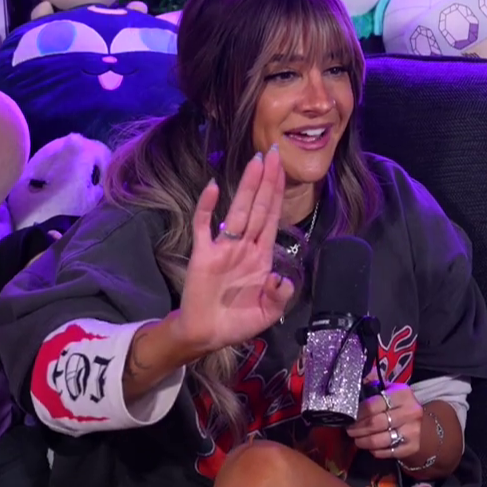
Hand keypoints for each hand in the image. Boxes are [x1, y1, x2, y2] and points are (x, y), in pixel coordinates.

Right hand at [152, 148, 295, 362]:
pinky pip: (204, 226)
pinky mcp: (203, 254)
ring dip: (247, 187)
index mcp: (262, 256)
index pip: (272, 217)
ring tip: (255, 161)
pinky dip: (208, 207)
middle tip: (272, 152)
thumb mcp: (266, 314)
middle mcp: (244, 246)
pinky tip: (214, 188)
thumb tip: (281, 278)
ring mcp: (223, 247)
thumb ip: (278, 297)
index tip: (284, 167)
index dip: (278, 193)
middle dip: (267, 180)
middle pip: (258, 207)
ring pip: (238, 211)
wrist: (207, 334)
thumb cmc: (236, 322)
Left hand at [348, 383, 426, 460]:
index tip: (348, 416)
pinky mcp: (411, 448)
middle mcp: (410, 412)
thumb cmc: (400, 406)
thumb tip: (353, 378)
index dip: (357, 412)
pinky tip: (369, 445)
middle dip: (357, 428)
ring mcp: (412, 431)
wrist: (423, 426)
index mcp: (403, 394)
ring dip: (362, 441)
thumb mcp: (390, 391)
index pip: (373, 405)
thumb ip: (373, 383)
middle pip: (374, 423)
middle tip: (349, 429)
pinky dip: (374, 450)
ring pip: (378, 440)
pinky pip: (385, 452)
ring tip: (356, 438)